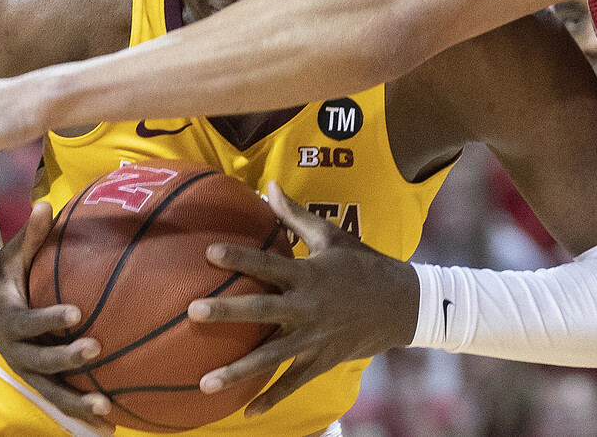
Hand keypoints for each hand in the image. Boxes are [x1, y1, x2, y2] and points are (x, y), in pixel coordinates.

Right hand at [0, 201, 113, 431]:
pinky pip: (61, 402)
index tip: (77, 312)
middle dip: (67, 358)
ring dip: (77, 403)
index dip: (50, 319)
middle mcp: (17, 351)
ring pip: (52, 393)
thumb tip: (45, 203)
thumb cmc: (7, 274)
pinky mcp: (40, 382)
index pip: (30, 321)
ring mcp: (28, 371)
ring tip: (107, 410)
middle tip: (96, 349)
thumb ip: (30, 235)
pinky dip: (82, 417)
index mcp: (10, 318)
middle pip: (41, 362)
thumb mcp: (12, 254)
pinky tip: (111, 427)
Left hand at [188, 181, 418, 415]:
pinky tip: (247, 412)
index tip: (209, 252)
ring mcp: (316, 337)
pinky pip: (295, 382)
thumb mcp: (332, 235)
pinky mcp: (323, 359)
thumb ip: (296, 216)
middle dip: (228, 312)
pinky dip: (272, 398)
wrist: (403, 303)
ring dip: (239, 370)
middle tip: (194, 311)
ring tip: (205, 381)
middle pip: (262, 311)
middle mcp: (309, 307)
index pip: (269, 264)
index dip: (240, 257)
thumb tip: (269, 185)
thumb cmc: (364, 263)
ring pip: (272, 356)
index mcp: (310, 274)